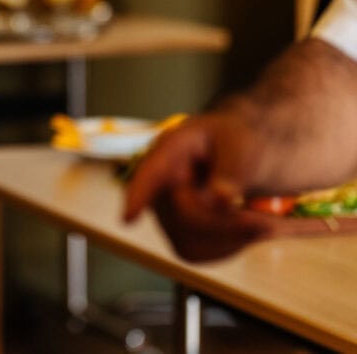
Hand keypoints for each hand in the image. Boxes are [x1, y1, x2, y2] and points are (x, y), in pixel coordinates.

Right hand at [123, 111, 275, 261]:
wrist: (243, 156)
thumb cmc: (237, 142)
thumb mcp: (242, 145)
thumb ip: (234, 170)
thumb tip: (220, 200)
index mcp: (172, 149)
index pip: (151, 173)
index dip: (138, 195)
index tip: (129, 218)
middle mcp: (160, 182)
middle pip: (181, 217)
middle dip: (226, 225)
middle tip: (266, 222)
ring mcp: (166, 210)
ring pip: (187, 242)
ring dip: (230, 239)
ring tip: (262, 221)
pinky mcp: (178, 232)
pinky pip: (196, 252)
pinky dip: (227, 247)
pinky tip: (244, 230)